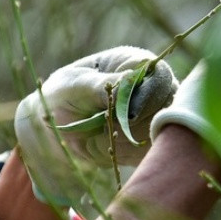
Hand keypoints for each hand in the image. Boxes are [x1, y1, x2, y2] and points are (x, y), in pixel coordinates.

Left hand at [14, 47, 177, 206]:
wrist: (52, 130)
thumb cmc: (61, 97)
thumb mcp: (74, 87)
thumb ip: (99, 85)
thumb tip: (129, 79)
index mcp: (132, 64)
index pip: (160, 75)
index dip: (151, 94)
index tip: (130, 114)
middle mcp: (149, 87)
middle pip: (168, 107)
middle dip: (138, 124)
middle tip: (107, 127)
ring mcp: (153, 115)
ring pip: (160, 134)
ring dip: (127, 142)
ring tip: (97, 135)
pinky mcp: (149, 141)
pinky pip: (150, 154)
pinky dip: (125, 155)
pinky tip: (103, 147)